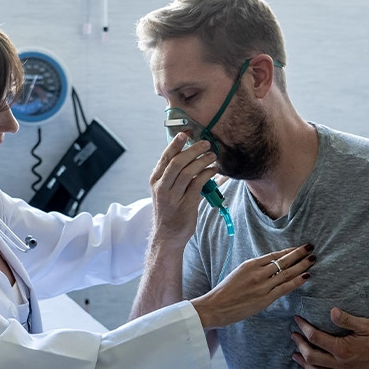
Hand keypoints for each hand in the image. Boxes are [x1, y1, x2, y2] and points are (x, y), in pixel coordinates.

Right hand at [149, 132, 217, 249]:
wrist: (168, 235)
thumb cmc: (170, 210)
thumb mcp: (167, 190)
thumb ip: (177, 174)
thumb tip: (194, 156)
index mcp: (156, 180)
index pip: (165, 157)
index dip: (176, 143)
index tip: (187, 132)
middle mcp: (162, 186)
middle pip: (177, 162)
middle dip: (193, 150)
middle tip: (206, 143)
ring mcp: (173, 196)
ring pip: (188, 172)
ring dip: (202, 161)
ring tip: (212, 156)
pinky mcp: (185, 204)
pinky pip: (197, 184)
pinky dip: (207, 175)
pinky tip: (213, 170)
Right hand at [192, 244, 315, 329]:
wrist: (215, 307)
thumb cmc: (224, 292)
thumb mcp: (238, 274)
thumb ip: (254, 270)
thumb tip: (269, 268)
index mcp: (250, 264)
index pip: (275, 255)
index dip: (289, 251)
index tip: (299, 247)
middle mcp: (257, 272)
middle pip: (283, 261)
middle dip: (299, 254)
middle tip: (311, 247)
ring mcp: (262, 285)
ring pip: (287, 272)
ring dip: (302, 265)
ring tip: (312, 259)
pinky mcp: (264, 298)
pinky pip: (285, 288)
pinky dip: (297, 281)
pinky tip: (307, 276)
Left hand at [291, 308, 368, 368]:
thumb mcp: (366, 325)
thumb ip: (346, 320)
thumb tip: (330, 311)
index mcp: (342, 349)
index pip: (315, 337)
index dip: (304, 328)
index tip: (297, 320)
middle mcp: (341, 365)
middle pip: (312, 356)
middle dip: (300, 345)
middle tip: (293, 336)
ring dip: (305, 365)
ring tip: (296, 356)